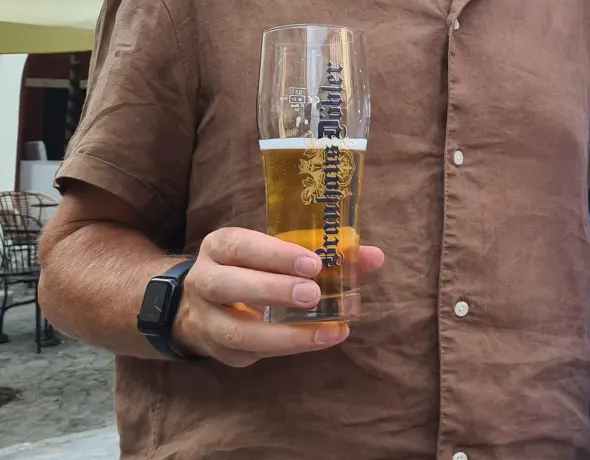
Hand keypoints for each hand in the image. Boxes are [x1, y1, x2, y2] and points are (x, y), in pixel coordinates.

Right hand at [173, 227, 384, 367]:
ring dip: (282, 334)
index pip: (240, 245)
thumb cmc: (257, 269)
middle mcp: (204, 281)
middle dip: (273, 290)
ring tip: (325, 330)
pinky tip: (318, 341)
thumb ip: (327, 253)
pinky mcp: (216, 350)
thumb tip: (375, 257)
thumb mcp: (280, 254)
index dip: (275, 254)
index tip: (313, 263)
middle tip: (314, 295)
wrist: (207, 303)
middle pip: (226, 285)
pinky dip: (287, 348)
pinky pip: (247, 354)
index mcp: (220, 248)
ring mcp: (205, 319)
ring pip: (233, 331)